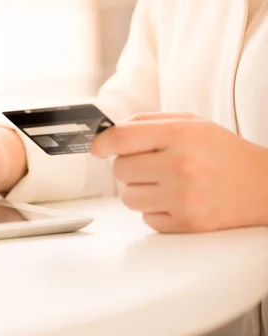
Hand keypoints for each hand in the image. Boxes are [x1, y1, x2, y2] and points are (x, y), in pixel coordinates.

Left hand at [91, 112, 267, 232]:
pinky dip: (156, 211)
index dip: (102, 143)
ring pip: (128, 197)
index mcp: (180, 135)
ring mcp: (183, 198)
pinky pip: (147, 219)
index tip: (96, 148)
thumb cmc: (221, 152)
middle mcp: (180, 166)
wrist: (263, 186)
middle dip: (129, 167)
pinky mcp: (187, 224)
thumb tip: (107, 133)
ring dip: (140, 191)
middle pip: (120, 170)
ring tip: (165, 183)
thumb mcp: (190, 123)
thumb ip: (147, 123)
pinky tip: (176, 200)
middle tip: (150, 165)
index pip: (121, 138)